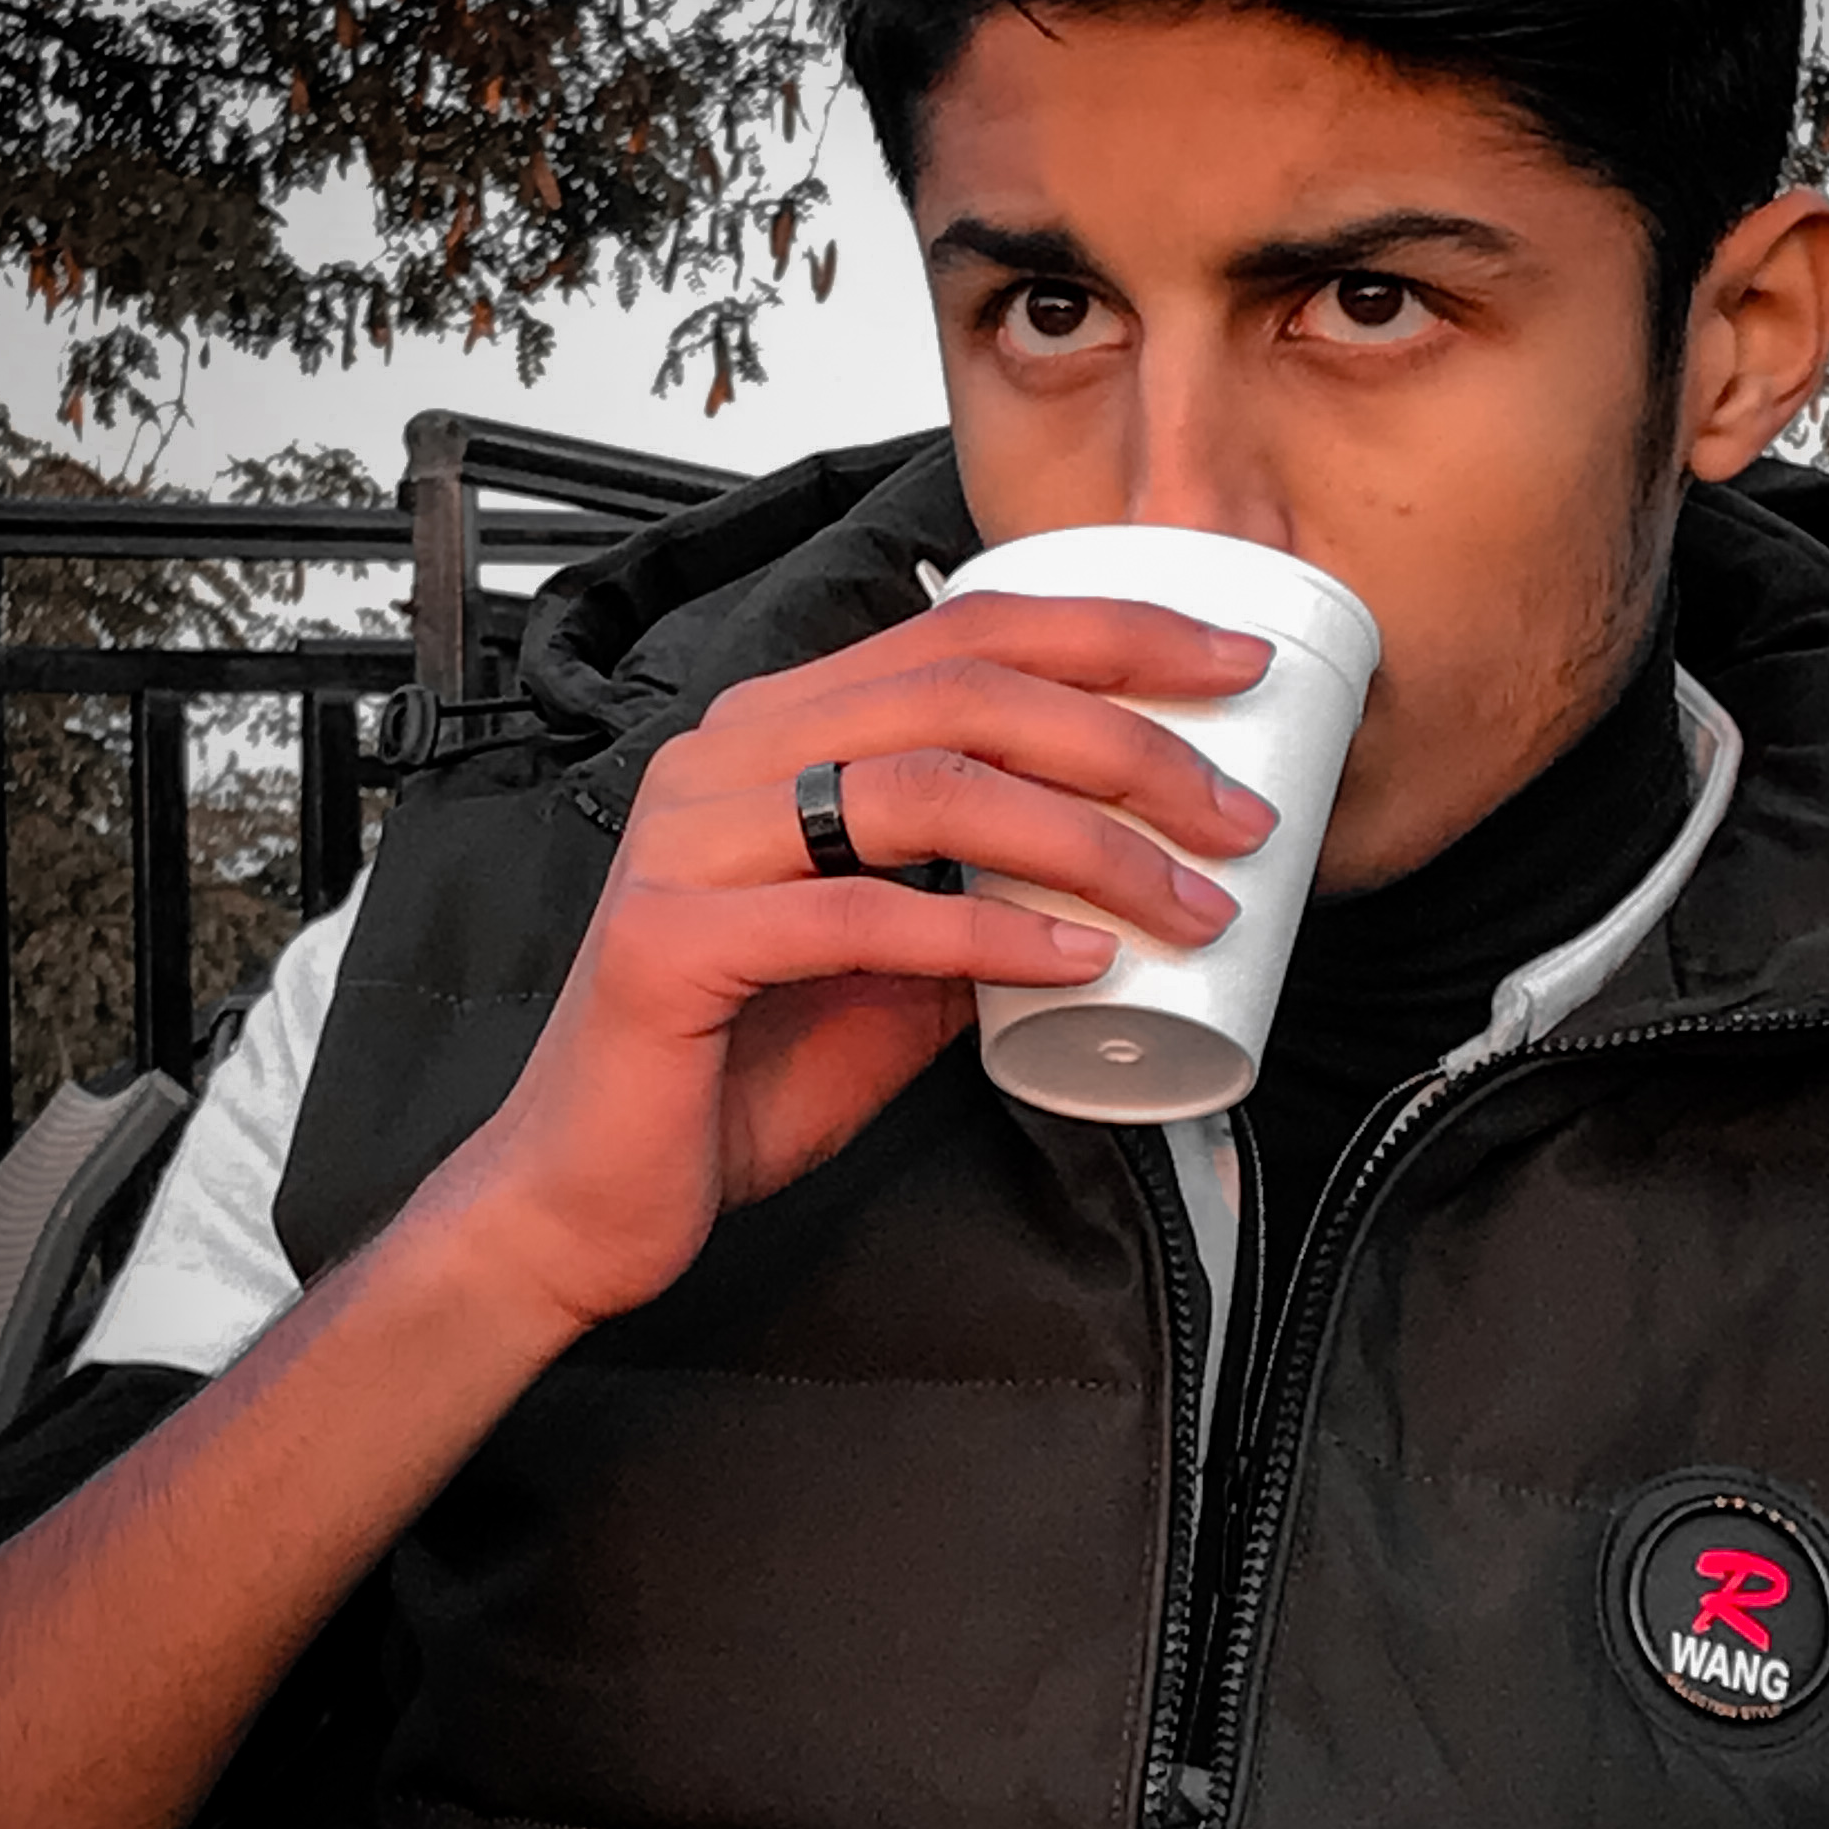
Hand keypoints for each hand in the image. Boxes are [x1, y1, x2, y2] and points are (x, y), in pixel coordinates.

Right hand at [429, 592, 1276, 1334]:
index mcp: (775, 733)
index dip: (1107, 633)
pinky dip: (989, 932)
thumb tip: (1112, 880)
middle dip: (1126, 737)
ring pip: (923, 784)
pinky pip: (861, 913)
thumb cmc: (731, 1074)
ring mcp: (690, 843)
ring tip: (1189, 899)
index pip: (960, 632)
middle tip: (1236, 813)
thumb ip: (975, 902)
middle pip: (958, 689)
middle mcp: (725, 758)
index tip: (1231, 667)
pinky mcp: (674, 943)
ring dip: (1087, 840)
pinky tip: (1079, 958)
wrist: (592, 1196)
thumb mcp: (891, 971)